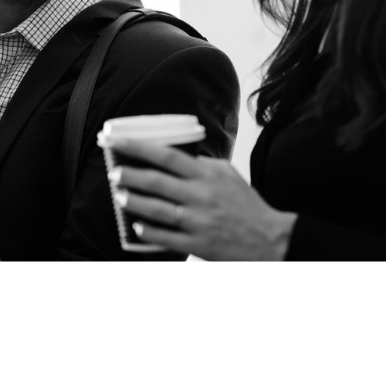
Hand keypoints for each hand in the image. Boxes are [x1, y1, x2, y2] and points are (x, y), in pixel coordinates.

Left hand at [109, 140, 297, 260]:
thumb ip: (202, 164)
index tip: (119, 141)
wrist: (271, 239)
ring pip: (157, 210)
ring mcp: (199, 221)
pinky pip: (167, 238)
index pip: (167, 155)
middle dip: (130, 175)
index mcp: (207, 175)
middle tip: (114, 171)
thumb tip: (176, 153)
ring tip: (119, 196)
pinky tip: (136, 226)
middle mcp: (201, 195)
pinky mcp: (198, 245)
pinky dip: (149, 232)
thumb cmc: (246, 205)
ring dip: (134, 202)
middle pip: (157, 181)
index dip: (139, 147)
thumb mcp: (228, 175)